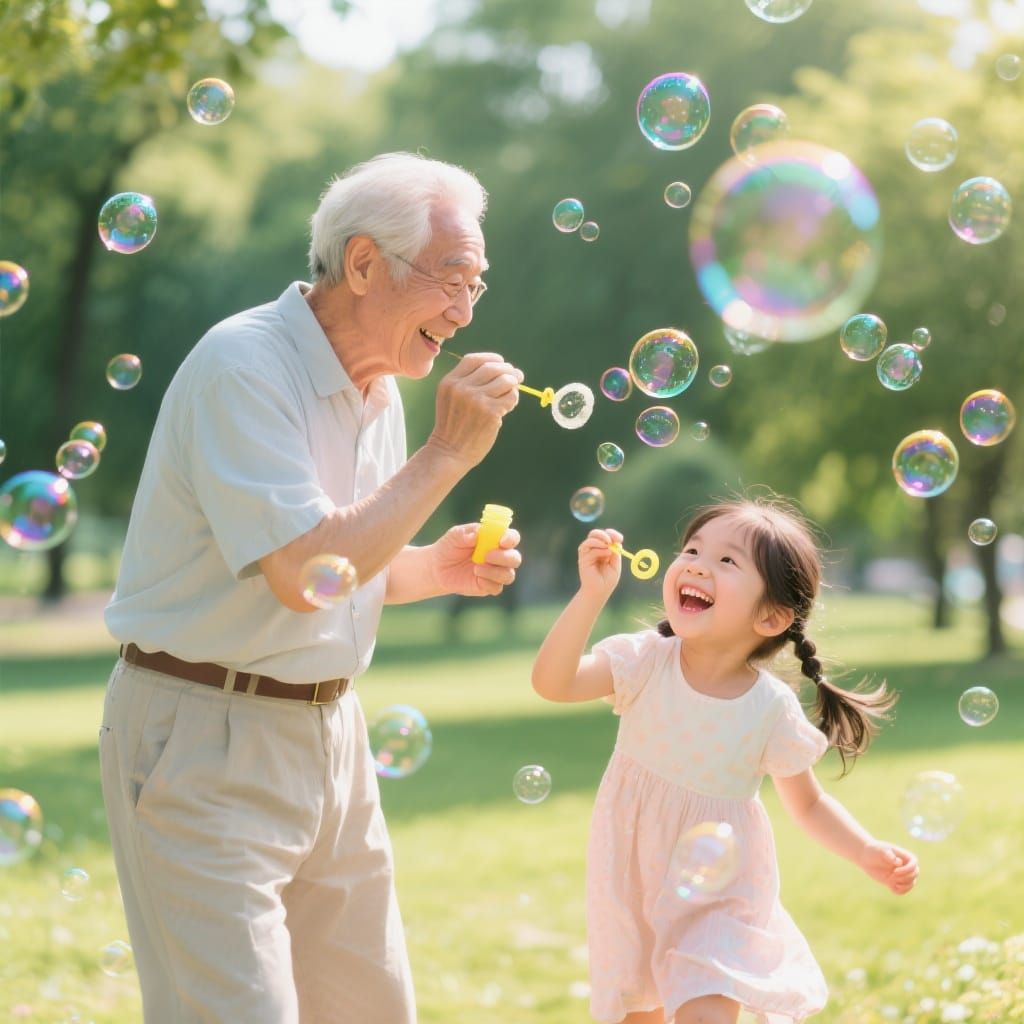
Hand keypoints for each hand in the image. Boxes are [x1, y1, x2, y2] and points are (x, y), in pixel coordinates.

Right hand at [428, 353, 523, 469]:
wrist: (449, 452)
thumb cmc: (453, 426)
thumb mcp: (450, 398)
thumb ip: (467, 382)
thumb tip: (503, 369)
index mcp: (450, 382)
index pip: (474, 359)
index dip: (491, 358)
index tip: (501, 362)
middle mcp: (462, 388)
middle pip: (493, 367)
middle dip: (509, 370)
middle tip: (518, 376)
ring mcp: (477, 400)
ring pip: (506, 381)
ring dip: (513, 385)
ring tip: (511, 393)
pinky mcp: (491, 413)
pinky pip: (511, 398)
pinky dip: (513, 400)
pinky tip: (507, 407)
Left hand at [428, 523, 521, 597]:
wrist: (437, 567)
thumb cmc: (450, 546)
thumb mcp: (455, 536)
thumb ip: (467, 533)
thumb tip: (478, 533)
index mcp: (496, 539)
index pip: (512, 538)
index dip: (511, 539)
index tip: (502, 541)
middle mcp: (500, 556)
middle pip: (515, 558)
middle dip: (504, 557)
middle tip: (487, 556)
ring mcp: (495, 572)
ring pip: (509, 575)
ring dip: (495, 572)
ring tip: (476, 568)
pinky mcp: (488, 586)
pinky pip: (497, 588)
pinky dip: (489, 583)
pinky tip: (477, 578)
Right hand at [579, 528, 622, 596]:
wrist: (599, 592)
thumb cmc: (607, 580)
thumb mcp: (615, 565)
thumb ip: (615, 553)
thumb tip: (615, 542)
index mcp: (603, 550)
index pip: (605, 536)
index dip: (612, 534)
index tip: (620, 538)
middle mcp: (594, 549)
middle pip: (595, 533)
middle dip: (605, 534)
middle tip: (612, 540)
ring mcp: (587, 553)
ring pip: (591, 538)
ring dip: (601, 539)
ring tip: (608, 546)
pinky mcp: (582, 558)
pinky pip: (588, 547)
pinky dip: (598, 547)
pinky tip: (606, 553)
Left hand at [859, 840, 918, 894]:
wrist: (866, 857)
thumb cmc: (874, 850)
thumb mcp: (880, 850)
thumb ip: (888, 854)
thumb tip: (899, 862)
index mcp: (904, 856)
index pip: (914, 864)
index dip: (907, 870)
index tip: (894, 871)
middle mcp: (905, 866)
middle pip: (915, 874)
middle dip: (905, 878)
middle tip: (891, 876)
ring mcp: (901, 875)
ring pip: (912, 883)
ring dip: (903, 885)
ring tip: (891, 881)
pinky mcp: (895, 882)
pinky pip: (903, 891)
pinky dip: (900, 891)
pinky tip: (891, 887)